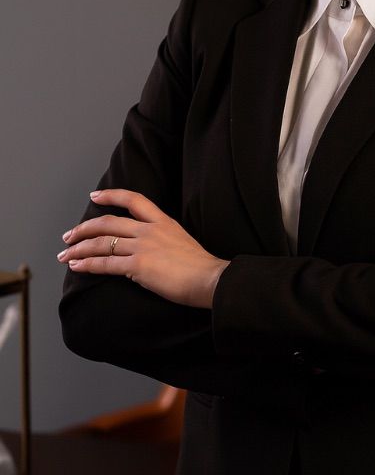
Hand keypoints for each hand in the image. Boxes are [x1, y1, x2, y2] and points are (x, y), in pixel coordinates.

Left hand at [56, 189, 229, 308]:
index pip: (134, 199)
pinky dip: (87, 264)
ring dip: (79, 248)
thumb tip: (147, 250)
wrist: (209, 278)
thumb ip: (163, 239)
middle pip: (108, 223)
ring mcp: (143, 246)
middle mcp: (150, 230)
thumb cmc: (201, 267)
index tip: (95, 196)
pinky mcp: (138, 265)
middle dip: (84, 228)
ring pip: (102, 242)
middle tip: (69, 236)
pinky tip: (77, 266)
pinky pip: (106, 263)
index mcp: (163, 221)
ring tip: (65, 255)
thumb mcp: (182, 241)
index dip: (111, 195)